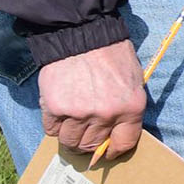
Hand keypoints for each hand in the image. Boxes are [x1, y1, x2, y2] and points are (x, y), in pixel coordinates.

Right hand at [40, 39, 146, 160]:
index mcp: (130, 108)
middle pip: (93, 146)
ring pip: (70, 142)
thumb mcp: (132, 81)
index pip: (124, 144)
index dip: (114, 150)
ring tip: (71, 123)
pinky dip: (54, 125)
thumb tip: (114, 136)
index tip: (107, 150)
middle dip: (89, 144)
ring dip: (70, 136)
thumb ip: (126, 110)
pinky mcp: (55, 107)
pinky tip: (59, 111)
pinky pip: (51, 129)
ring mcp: (79, 113)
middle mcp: (106, 114)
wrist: (81, 33)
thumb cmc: (110, 55)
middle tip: (85, 135)